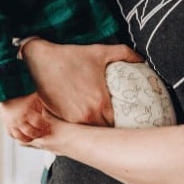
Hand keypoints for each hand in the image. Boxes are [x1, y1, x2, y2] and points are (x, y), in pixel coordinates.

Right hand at [0, 92, 50, 141]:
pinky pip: (11, 134)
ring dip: (28, 138)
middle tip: (42, 133)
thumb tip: (44, 119)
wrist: (7, 89)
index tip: (48, 126)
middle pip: (31, 133)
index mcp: (27, 112)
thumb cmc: (23, 93)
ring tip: (33, 136)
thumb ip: (39, 110)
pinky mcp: (5, 123)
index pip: (39, 124)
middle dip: (38, 134)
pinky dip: (17, 137)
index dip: (45, 127)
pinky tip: (22, 135)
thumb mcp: (34, 99)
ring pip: (20, 137)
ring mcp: (11, 123)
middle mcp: (19, 119)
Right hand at [22, 40, 142, 125]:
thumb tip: (141, 59)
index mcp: (100, 102)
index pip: (116, 124)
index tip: (123, 120)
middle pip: (102, 131)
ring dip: (92, 129)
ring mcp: (71, 119)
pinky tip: (81, 120)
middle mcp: (87, 115)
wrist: (42, 59)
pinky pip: (72, 128)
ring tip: (97, 123)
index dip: (120, 124)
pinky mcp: (59, 119)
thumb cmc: (71, 56)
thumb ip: (124, 54)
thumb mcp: (100, 51)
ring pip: (87, 132)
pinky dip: (77, 126)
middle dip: (107, 128)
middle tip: (112, 123)